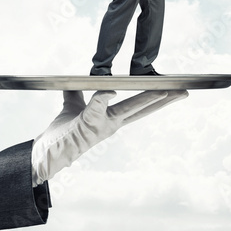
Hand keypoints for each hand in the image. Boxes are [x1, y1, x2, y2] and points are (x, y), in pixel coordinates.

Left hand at [30, 89, 187, 185]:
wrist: (48, 151)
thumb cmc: (63, 132)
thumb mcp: (72, 106)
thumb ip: (78, 92)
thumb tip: (78, 79)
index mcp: (112, 118)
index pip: (139, 105)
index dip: (155, 97)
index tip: (171, 88)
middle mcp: (112, 123)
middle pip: (143, 109)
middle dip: (163, 100)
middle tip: (183, 92)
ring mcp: (102, 125)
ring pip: (127, 110)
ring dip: (145, 100)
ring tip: (163, 92)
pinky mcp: (88, 125)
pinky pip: (95, 108)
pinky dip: (103, 98)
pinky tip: (112, 90)